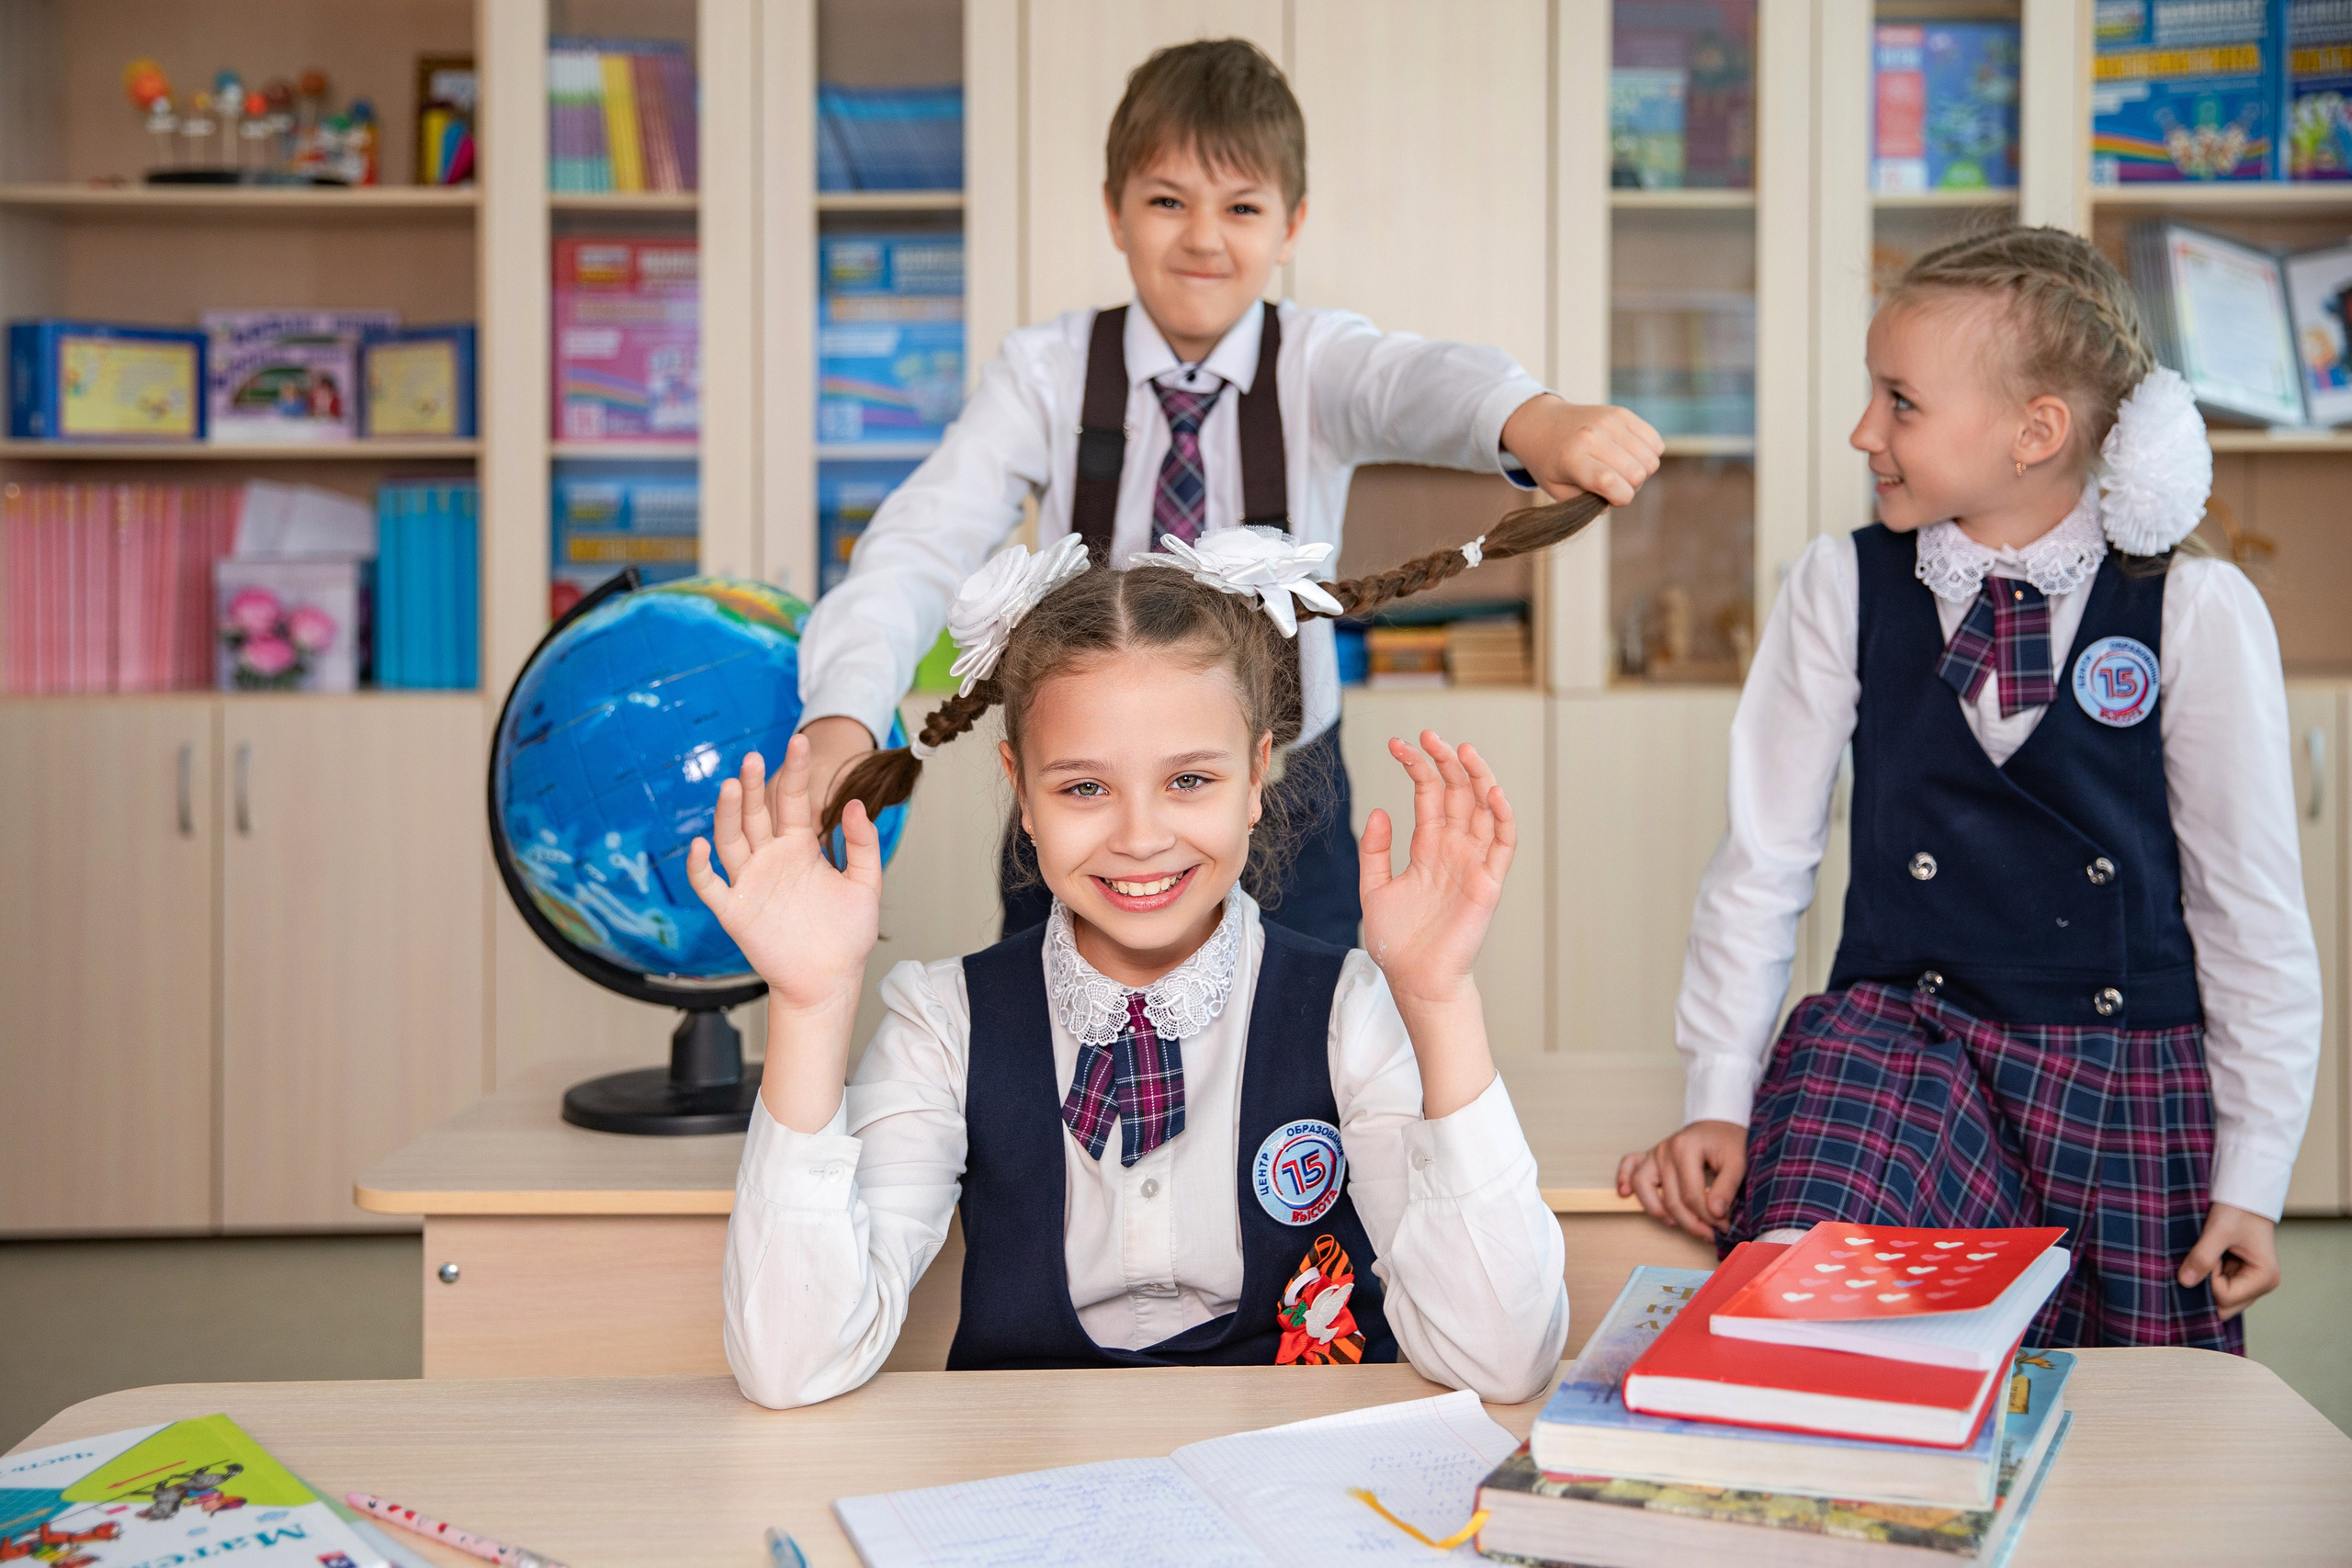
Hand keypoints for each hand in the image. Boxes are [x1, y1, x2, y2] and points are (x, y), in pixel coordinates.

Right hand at [687, 736, 880, 1010]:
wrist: (829, 980)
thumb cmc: (847, 935)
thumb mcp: (865, 884)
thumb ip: (863, 844)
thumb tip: (855, 803)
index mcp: (799, 847)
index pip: (791, 801)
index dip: (793, 772)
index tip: (798, 741)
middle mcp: (770, 859)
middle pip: (754, 813)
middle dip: (752, 785)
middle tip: (753, 758)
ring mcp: (749, 882)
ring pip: (730, 840)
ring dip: (727, 814)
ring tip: (730, 785)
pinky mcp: (734, 911)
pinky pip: (710, 885)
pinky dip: (701, 866)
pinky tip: (702, 844)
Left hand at [1359, 732, 1514, 1117]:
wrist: (1415, 981)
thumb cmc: (1397, 942)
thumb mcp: (1374, 888)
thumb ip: (1376, 851)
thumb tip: (1381, 810)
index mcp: (1429, 848)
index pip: (1430, 796)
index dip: (1418, 767)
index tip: (1398, 744)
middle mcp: (1454, 850)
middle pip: (1458, 794)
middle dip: (1446, 762)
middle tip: (1430, 734)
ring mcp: (1474, 864)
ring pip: (1484, 810)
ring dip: (1476, 778)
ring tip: (1462, 750)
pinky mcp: (1488, 883)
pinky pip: (1502, 844)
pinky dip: (1501, 816)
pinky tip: (1489, 790)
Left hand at [1501, 394, 1664, 506]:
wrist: (1542, 423)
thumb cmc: (1550, 463)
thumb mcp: (1558, 491)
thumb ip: (1587, 503)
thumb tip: (1614, 501)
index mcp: (1572, 458)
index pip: (1611, 483)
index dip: (1619, 499)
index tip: (1609, 498)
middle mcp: (1592, 435)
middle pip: (1637, 473)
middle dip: (1630, 487)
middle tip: (1612, 484)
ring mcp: (1610, 421)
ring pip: (1651, 459)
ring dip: (1641, 471)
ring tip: (1620, 469)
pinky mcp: (1622, 413)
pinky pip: (1655, 442)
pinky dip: (1648, 454)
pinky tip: (1629, 455)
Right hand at [1616, 1120, 1747, 1239]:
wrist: (1719, 1126)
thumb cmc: (1728, 1142)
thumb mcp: (1737, 1162)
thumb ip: (1727, 1188)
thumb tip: (1716, 1214)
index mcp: (1685, 1148)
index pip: (1692, 1196)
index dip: (1709, 1218)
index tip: (1725, 1229)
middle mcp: (1665, 1150)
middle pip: (1671, 1199)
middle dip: (1692, 1223)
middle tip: (1710, 1235)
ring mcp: (1654, 1153)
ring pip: (1644, 1189)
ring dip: (1660, 1212)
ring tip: (1677, 1224)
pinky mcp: (1649, 1157)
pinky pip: (1629, 1166)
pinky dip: (1624, 1179)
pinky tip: (1625, 1194)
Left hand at [2178, 1202, 2280, 1320]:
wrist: (2245, 1192)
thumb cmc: (2238, 1209)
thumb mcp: (2218, 1231)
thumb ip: (2202, 1257)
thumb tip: (2184, 1283)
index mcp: (2265, 1278)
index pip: (2226, 1298)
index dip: (2209, 1280)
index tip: (2208, 1254)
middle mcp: (2262, 1285)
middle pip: (2225, 1306)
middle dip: (2206, 1288)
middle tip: (2200, 1259)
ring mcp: (2252, 1282)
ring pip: (2221, 1298)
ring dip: (2207, 1282)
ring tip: (2205, 1256)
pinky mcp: (2241, 1275)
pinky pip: (2220, 1287)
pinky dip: (2208, 1276)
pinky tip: (2205, 1259)